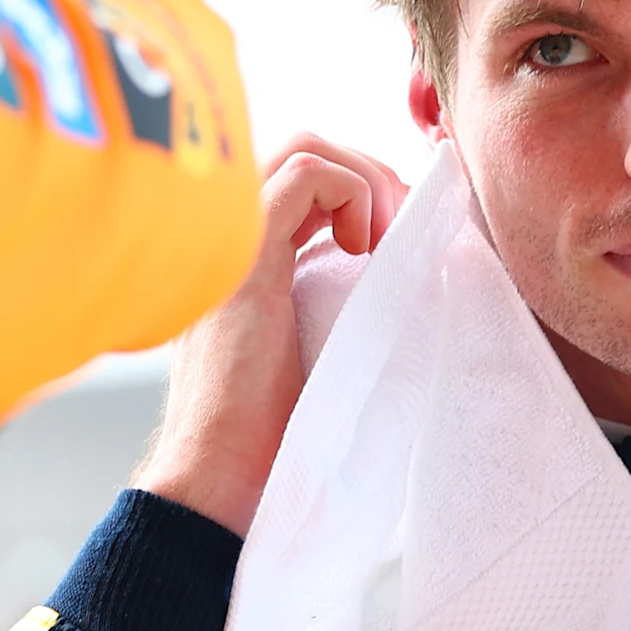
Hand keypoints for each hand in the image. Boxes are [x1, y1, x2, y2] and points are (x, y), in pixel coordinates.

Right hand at [132, 132, 409, 535]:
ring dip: (365, 178)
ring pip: (303, 148)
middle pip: (301, 150)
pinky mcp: (245, 257)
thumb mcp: (317, 353)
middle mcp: (226, 241)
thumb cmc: (271, 439)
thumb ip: (338, 307)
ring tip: (387, 237)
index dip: (358, 188)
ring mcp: (229, 242)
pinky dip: (352, 192)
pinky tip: (367, 248)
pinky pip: (305, 175)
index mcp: (240, 262)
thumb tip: (411, 277)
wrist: (219, 482)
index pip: (297, 180)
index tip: (398, 237)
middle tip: (401, 230)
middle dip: (368, 173)